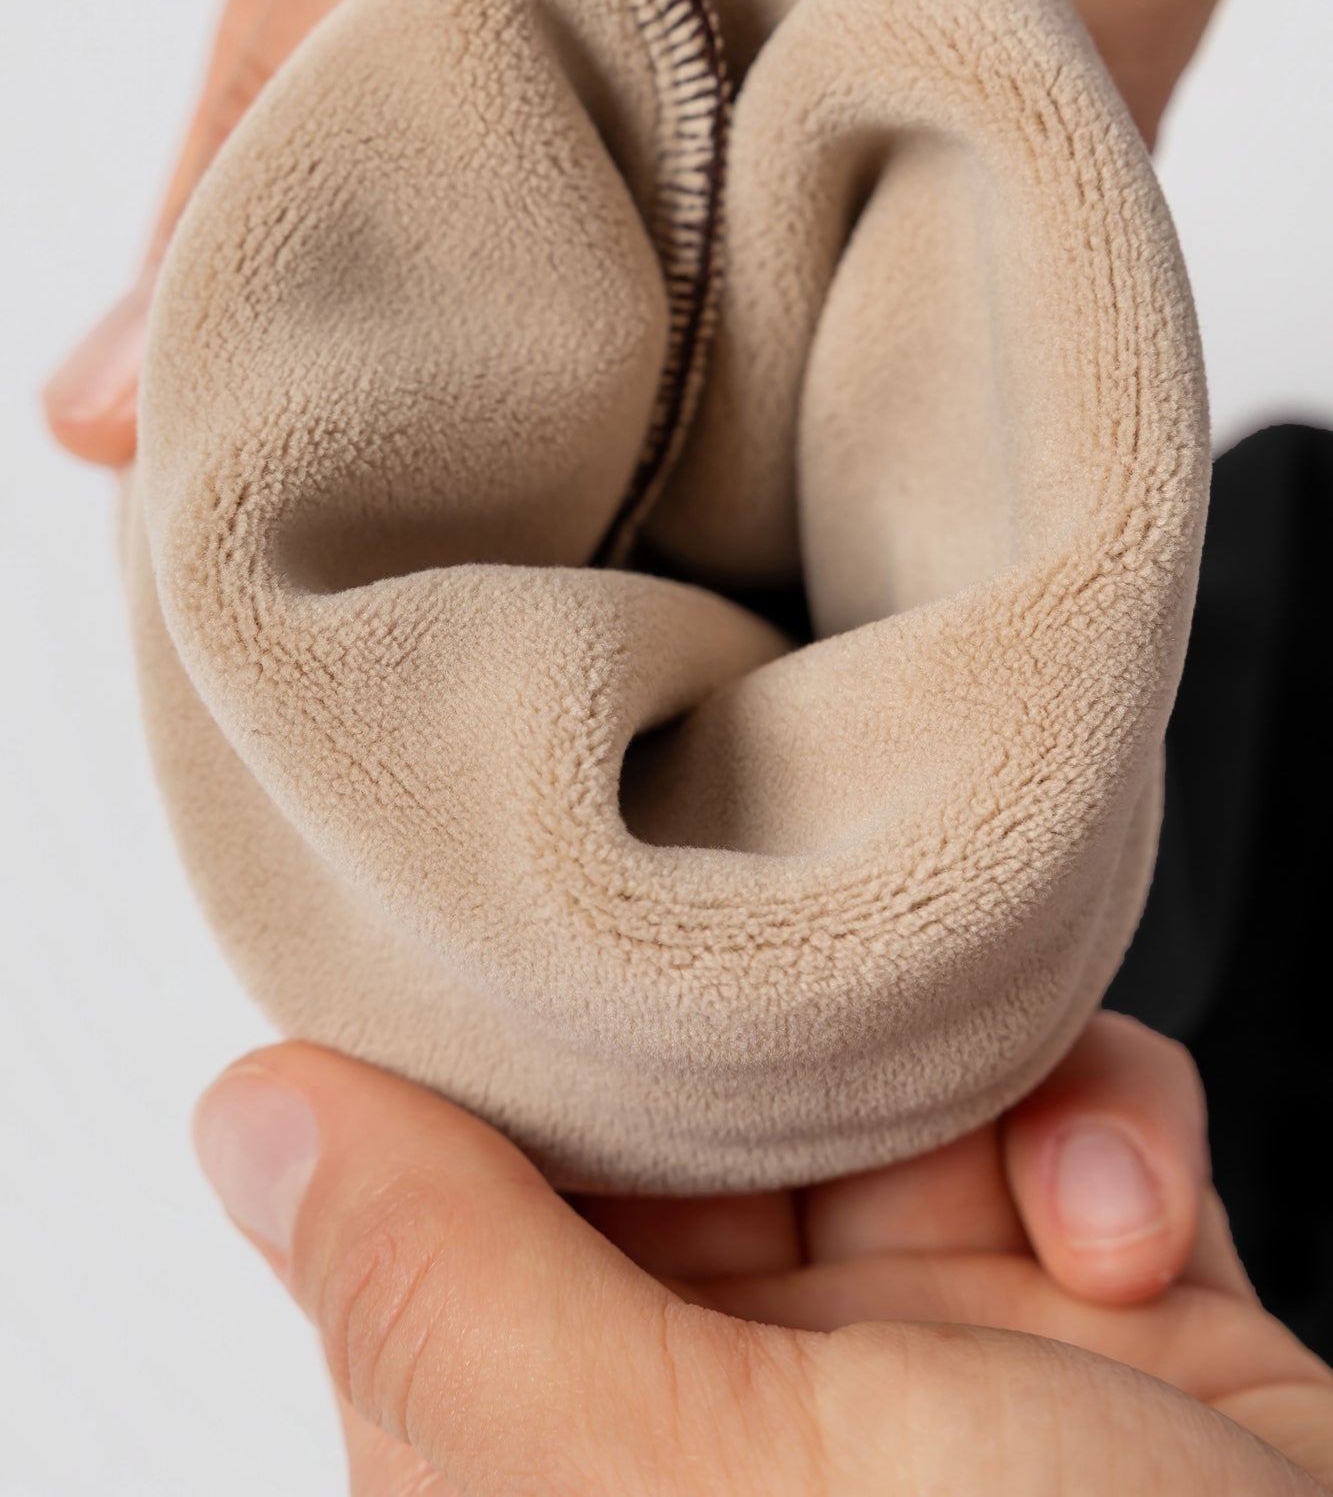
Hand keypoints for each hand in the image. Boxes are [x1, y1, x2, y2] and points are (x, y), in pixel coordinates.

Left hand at [192, 1014, 1332, 1493]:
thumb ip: (459, 1309)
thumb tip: (246, 1123)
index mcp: (575, 1488)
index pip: (459, 1205)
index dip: (502, 1054)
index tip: (547, 915)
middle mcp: (736, 1435)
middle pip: (691, 1116)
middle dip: (777, 1052)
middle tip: (819, 1018)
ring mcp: (926, 1376)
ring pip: (885, 1089)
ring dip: (973, 1089)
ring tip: (1030, 1203)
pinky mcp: (1099, 1322)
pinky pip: (1057, 1123)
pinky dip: (1106, 1139)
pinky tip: (1130, 1247)